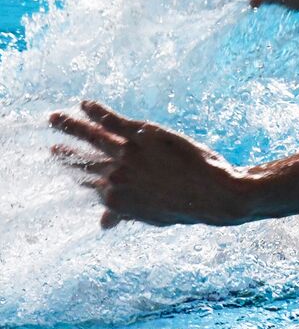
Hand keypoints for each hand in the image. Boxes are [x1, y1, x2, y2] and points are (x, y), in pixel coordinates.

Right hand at [49, 101, 251, 227]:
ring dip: (69, 126)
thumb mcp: (151, 215)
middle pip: (83, 162)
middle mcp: (115, 176)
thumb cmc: (186, 206)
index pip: (88, 185)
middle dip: (65, 154)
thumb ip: (124, 214)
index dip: (78, 177)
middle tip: (52, 147)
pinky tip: (84, 104)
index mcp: (115, 199)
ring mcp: (127, 154)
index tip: (67, 169)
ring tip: (53, 118)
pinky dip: (97, 111)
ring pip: (91, 137)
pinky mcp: (142, 135)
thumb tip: (103, 224)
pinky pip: (112, 121)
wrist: (215, 194)